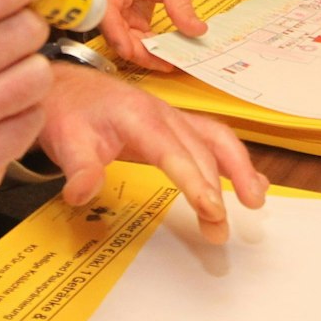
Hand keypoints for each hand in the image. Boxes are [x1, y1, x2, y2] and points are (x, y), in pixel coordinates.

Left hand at [38, 65, 268, 245]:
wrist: (67, 88)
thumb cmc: (69, 112)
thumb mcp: (64, 140)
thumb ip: (78, 167)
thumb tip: (82, 194)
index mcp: (138, 117)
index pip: (174, 153)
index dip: (195, 182)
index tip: (212, 210)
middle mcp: (164, 114)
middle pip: (202, 152)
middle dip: (217, 191)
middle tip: (220, 231)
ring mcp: (174, 118)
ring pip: (217, 140)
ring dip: (240, 170)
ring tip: (255, 204)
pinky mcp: (176, 126)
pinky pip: (213, 139)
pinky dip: (234, 161)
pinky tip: (251, 183)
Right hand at [91, 0, 203, 71]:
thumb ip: (180, 3)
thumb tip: (196, 30)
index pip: (108, 16)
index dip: (118, 37)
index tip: (132, 52)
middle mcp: (108, 8)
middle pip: (118, 38)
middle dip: (142, 54)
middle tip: (169, 63)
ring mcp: (117, 20)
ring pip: (127, 45)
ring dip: (149, 56)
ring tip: (173, 62)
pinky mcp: (127, 26)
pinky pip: (137, 43)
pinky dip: (152, 50)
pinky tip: (169, 55)